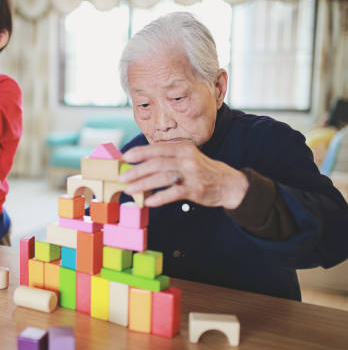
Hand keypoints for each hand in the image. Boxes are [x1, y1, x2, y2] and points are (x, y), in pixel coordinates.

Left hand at [118, 143, 248, 208]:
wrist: (228, 183)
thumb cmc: (201, 170)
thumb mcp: (187, 157)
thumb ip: (168, 158)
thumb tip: (142, 163)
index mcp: (183, 148)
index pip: (157, 148)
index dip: (140, 152)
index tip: (125, 157)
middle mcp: (187, 159)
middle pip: (157, 163)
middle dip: (137, 171)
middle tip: (122, 178)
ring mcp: (191, 174)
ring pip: (162, 178)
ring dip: (143, 184)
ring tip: (129, 190)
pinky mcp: (195, 190)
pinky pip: (174, 193)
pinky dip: (159, 197)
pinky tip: (149, 201)